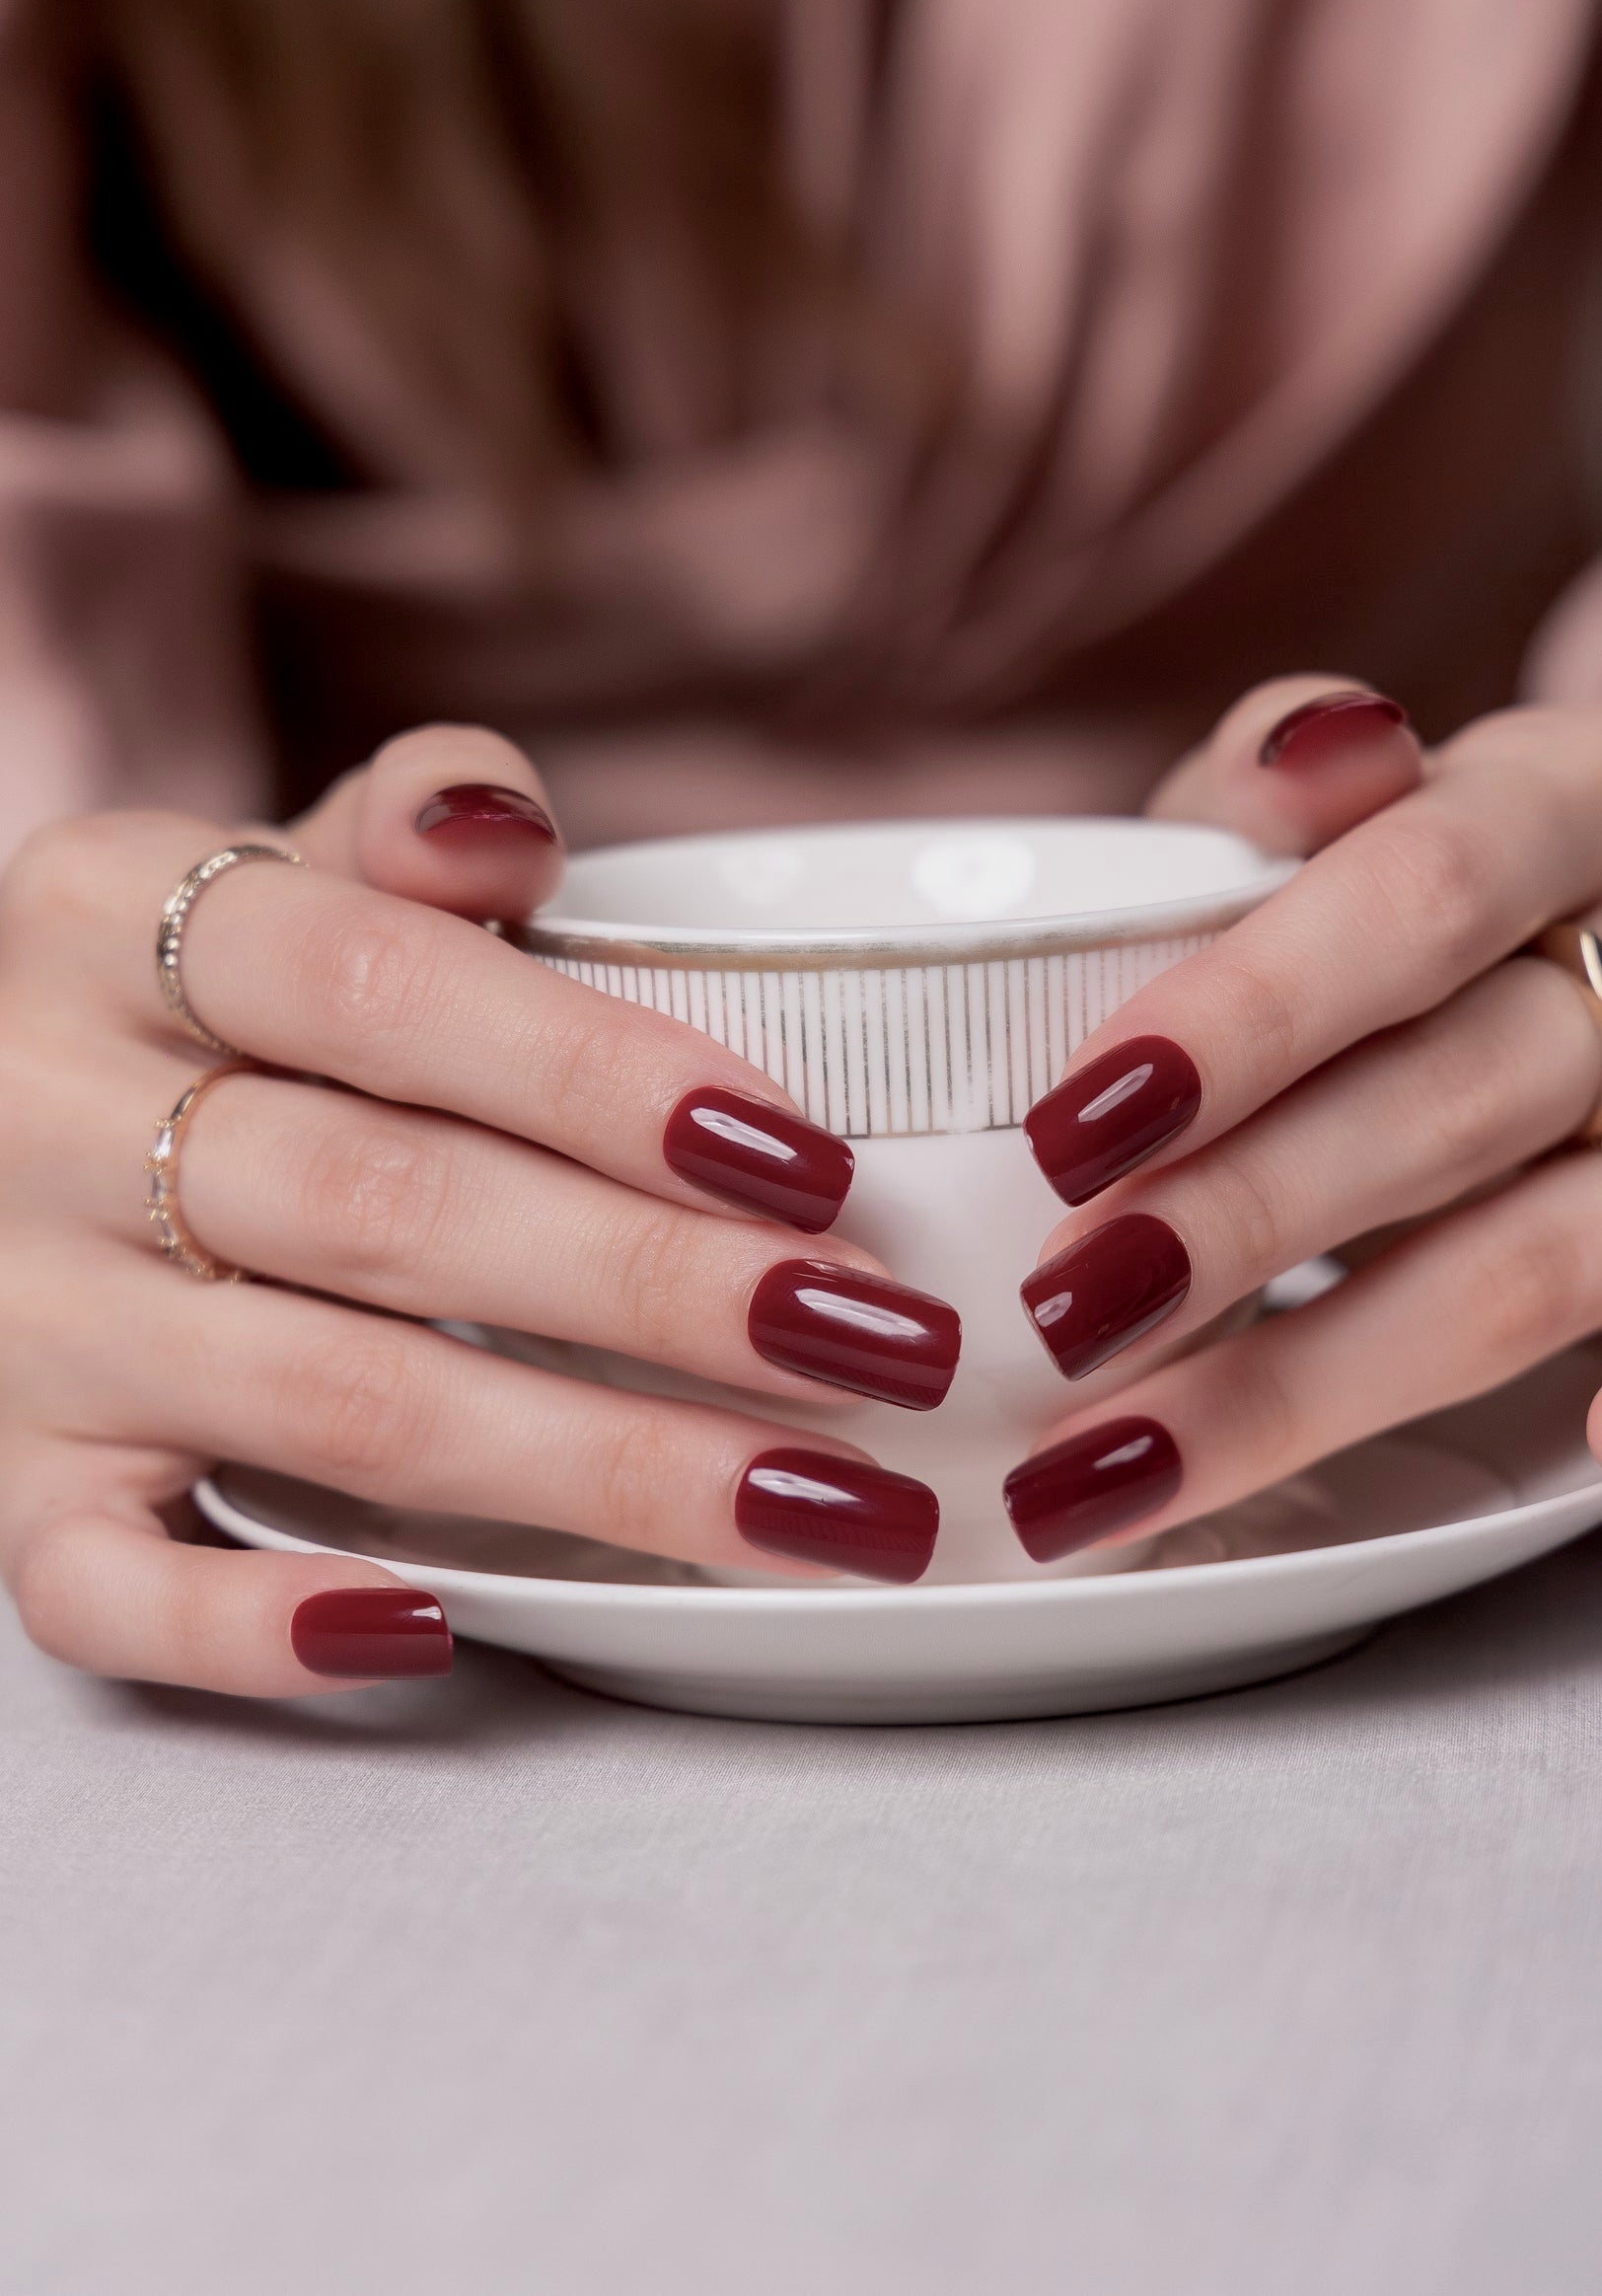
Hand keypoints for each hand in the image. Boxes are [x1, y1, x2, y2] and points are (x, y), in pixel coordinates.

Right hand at [0, 727, 957, 1692]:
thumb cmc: (178, 1003)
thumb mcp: (258, 870)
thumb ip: (401, 830)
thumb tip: (509, 827)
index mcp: (110, 920)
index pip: (381, 988)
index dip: (601, 1074)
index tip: (806, 1161)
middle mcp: (45, 1116)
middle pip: (390, 1208)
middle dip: (656, 1286)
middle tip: (877, 1345)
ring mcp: (22, 1318)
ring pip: (323, 1404)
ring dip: (591, 1462)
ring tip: (817, 1503)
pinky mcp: (5, 1477)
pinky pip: (97, 1586)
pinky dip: (260, 1627)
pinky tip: (443, 1634)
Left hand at [1005, 677, 1601, 1562]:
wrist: (1590, 927)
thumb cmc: (1407, 882)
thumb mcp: (1340, 804)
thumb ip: (1274, 795)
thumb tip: (1312, 758)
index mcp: (1549, 808)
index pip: (1416, 895)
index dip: (1252, 1016)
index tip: (1073, 1126)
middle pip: (1459, 1099)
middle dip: (1245, 1219)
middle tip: (1060, 1313)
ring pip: (1525, 1270)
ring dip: (1308, 1381)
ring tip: (1109, 1466)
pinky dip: (1601, 1417)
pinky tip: (1498, 1488)